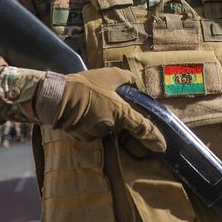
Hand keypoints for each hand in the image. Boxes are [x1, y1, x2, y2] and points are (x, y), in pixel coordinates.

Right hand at [48, 67, 165, 151]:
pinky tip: (80, 112)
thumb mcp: (108, 75)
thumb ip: (125, 78)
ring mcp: (96, 134)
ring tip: (89, 104)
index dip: (154, 138)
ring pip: (104, 127)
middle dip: (114, 116)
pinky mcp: (82, 138)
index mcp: (121, 112)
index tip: (163, 146)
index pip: (143, 128)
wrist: (58, 98)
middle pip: (119, 125)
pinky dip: (88, 123)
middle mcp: (111, 126)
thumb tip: (133, 80)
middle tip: (102, 101)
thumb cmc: (86, 86)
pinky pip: (90, 131)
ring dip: (100, 118)